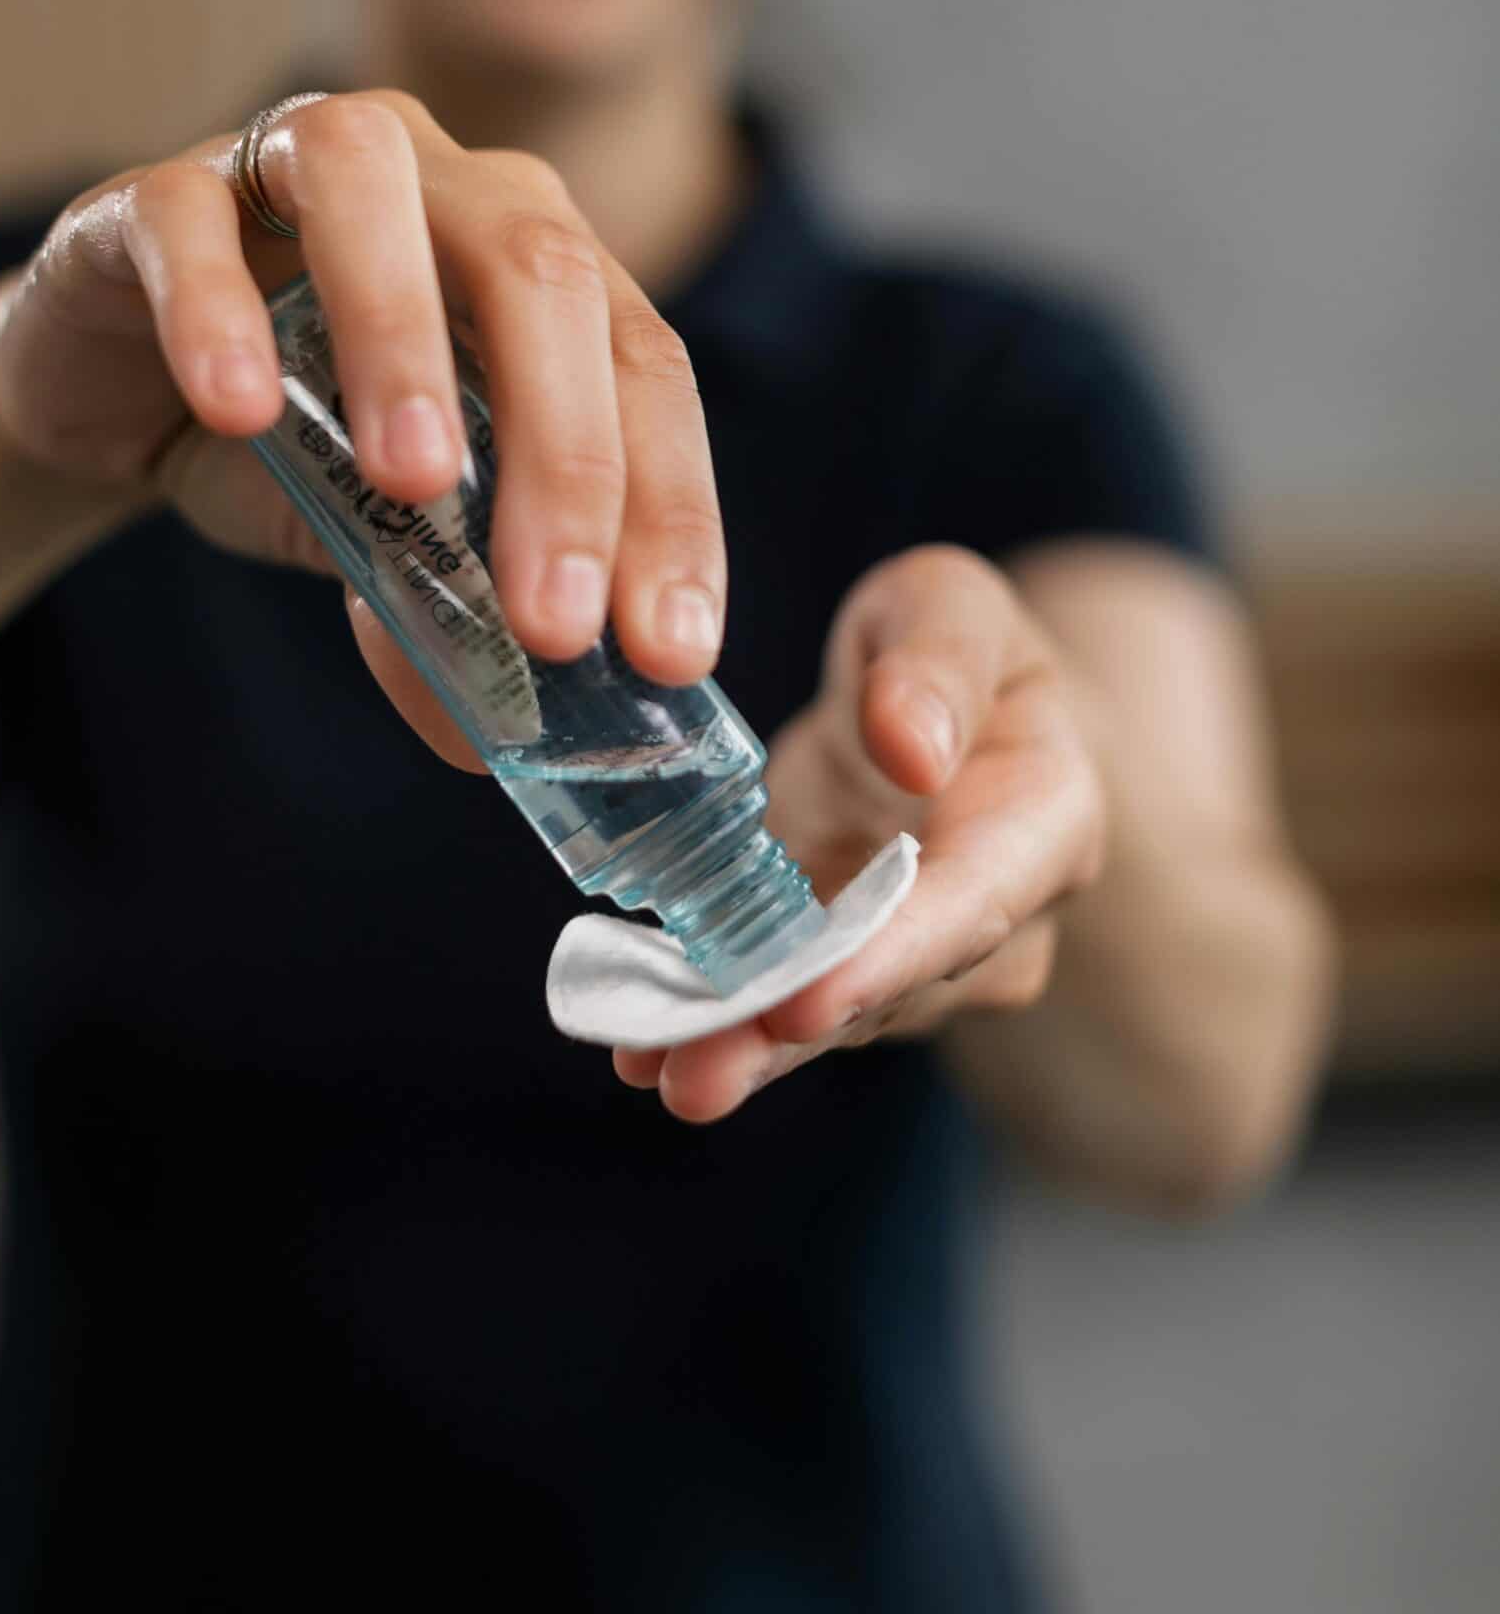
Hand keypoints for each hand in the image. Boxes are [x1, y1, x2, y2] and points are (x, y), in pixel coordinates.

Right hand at [0, 88, 726, 688]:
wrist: (104, 392)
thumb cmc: (279, 439)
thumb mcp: (373, 527)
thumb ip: (437, 593)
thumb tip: (489, 736)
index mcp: (535, 257)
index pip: (640, 361)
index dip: (667, 504)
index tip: (666, 650)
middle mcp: (441, 179)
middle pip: (538, 271)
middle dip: (563, 452)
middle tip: (551, 618)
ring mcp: (295, 160)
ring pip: (374, 185)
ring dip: (403, 335)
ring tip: (413, 483)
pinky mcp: (152, 193)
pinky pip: (190, 219)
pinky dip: (216, 309)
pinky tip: (238, 410)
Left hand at [610, 545, 1107, 1121]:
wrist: (947, 696)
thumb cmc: (954, 638)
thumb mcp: (951, 604)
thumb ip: (941, 662)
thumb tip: (914, 748)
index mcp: (1046, 817)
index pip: (972, 903)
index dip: (887, 959)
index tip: (803, 1001)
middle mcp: (999, 917)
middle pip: (894, 989)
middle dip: (789, 1035)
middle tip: (694, 1079)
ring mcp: (921, 956)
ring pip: (835, 1015)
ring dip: (741, 1047)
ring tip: (647, 1069)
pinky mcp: (846, 964)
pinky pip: (788, 1000)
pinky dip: (717, 1023)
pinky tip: (637, 1052)